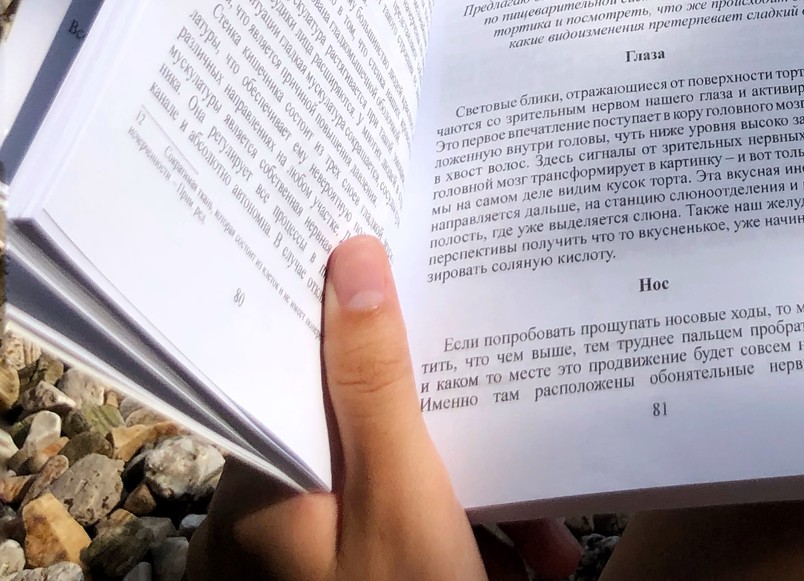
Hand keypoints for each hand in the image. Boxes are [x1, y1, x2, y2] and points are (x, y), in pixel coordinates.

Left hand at [189, 237, 580, 580]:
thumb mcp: (403, 501)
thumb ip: (376, 382)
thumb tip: (351, 255)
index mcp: (257, 492)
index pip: (299, 367)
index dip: (358, 320)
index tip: (417, 280)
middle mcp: (264, 528)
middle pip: (362, 429)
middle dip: (456, 432)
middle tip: (520, 425)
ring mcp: (304, 570)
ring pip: (397, 489)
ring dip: (479, 501)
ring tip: (544, 546)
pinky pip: (404, 539)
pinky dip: (464, 548)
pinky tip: (526, 567)